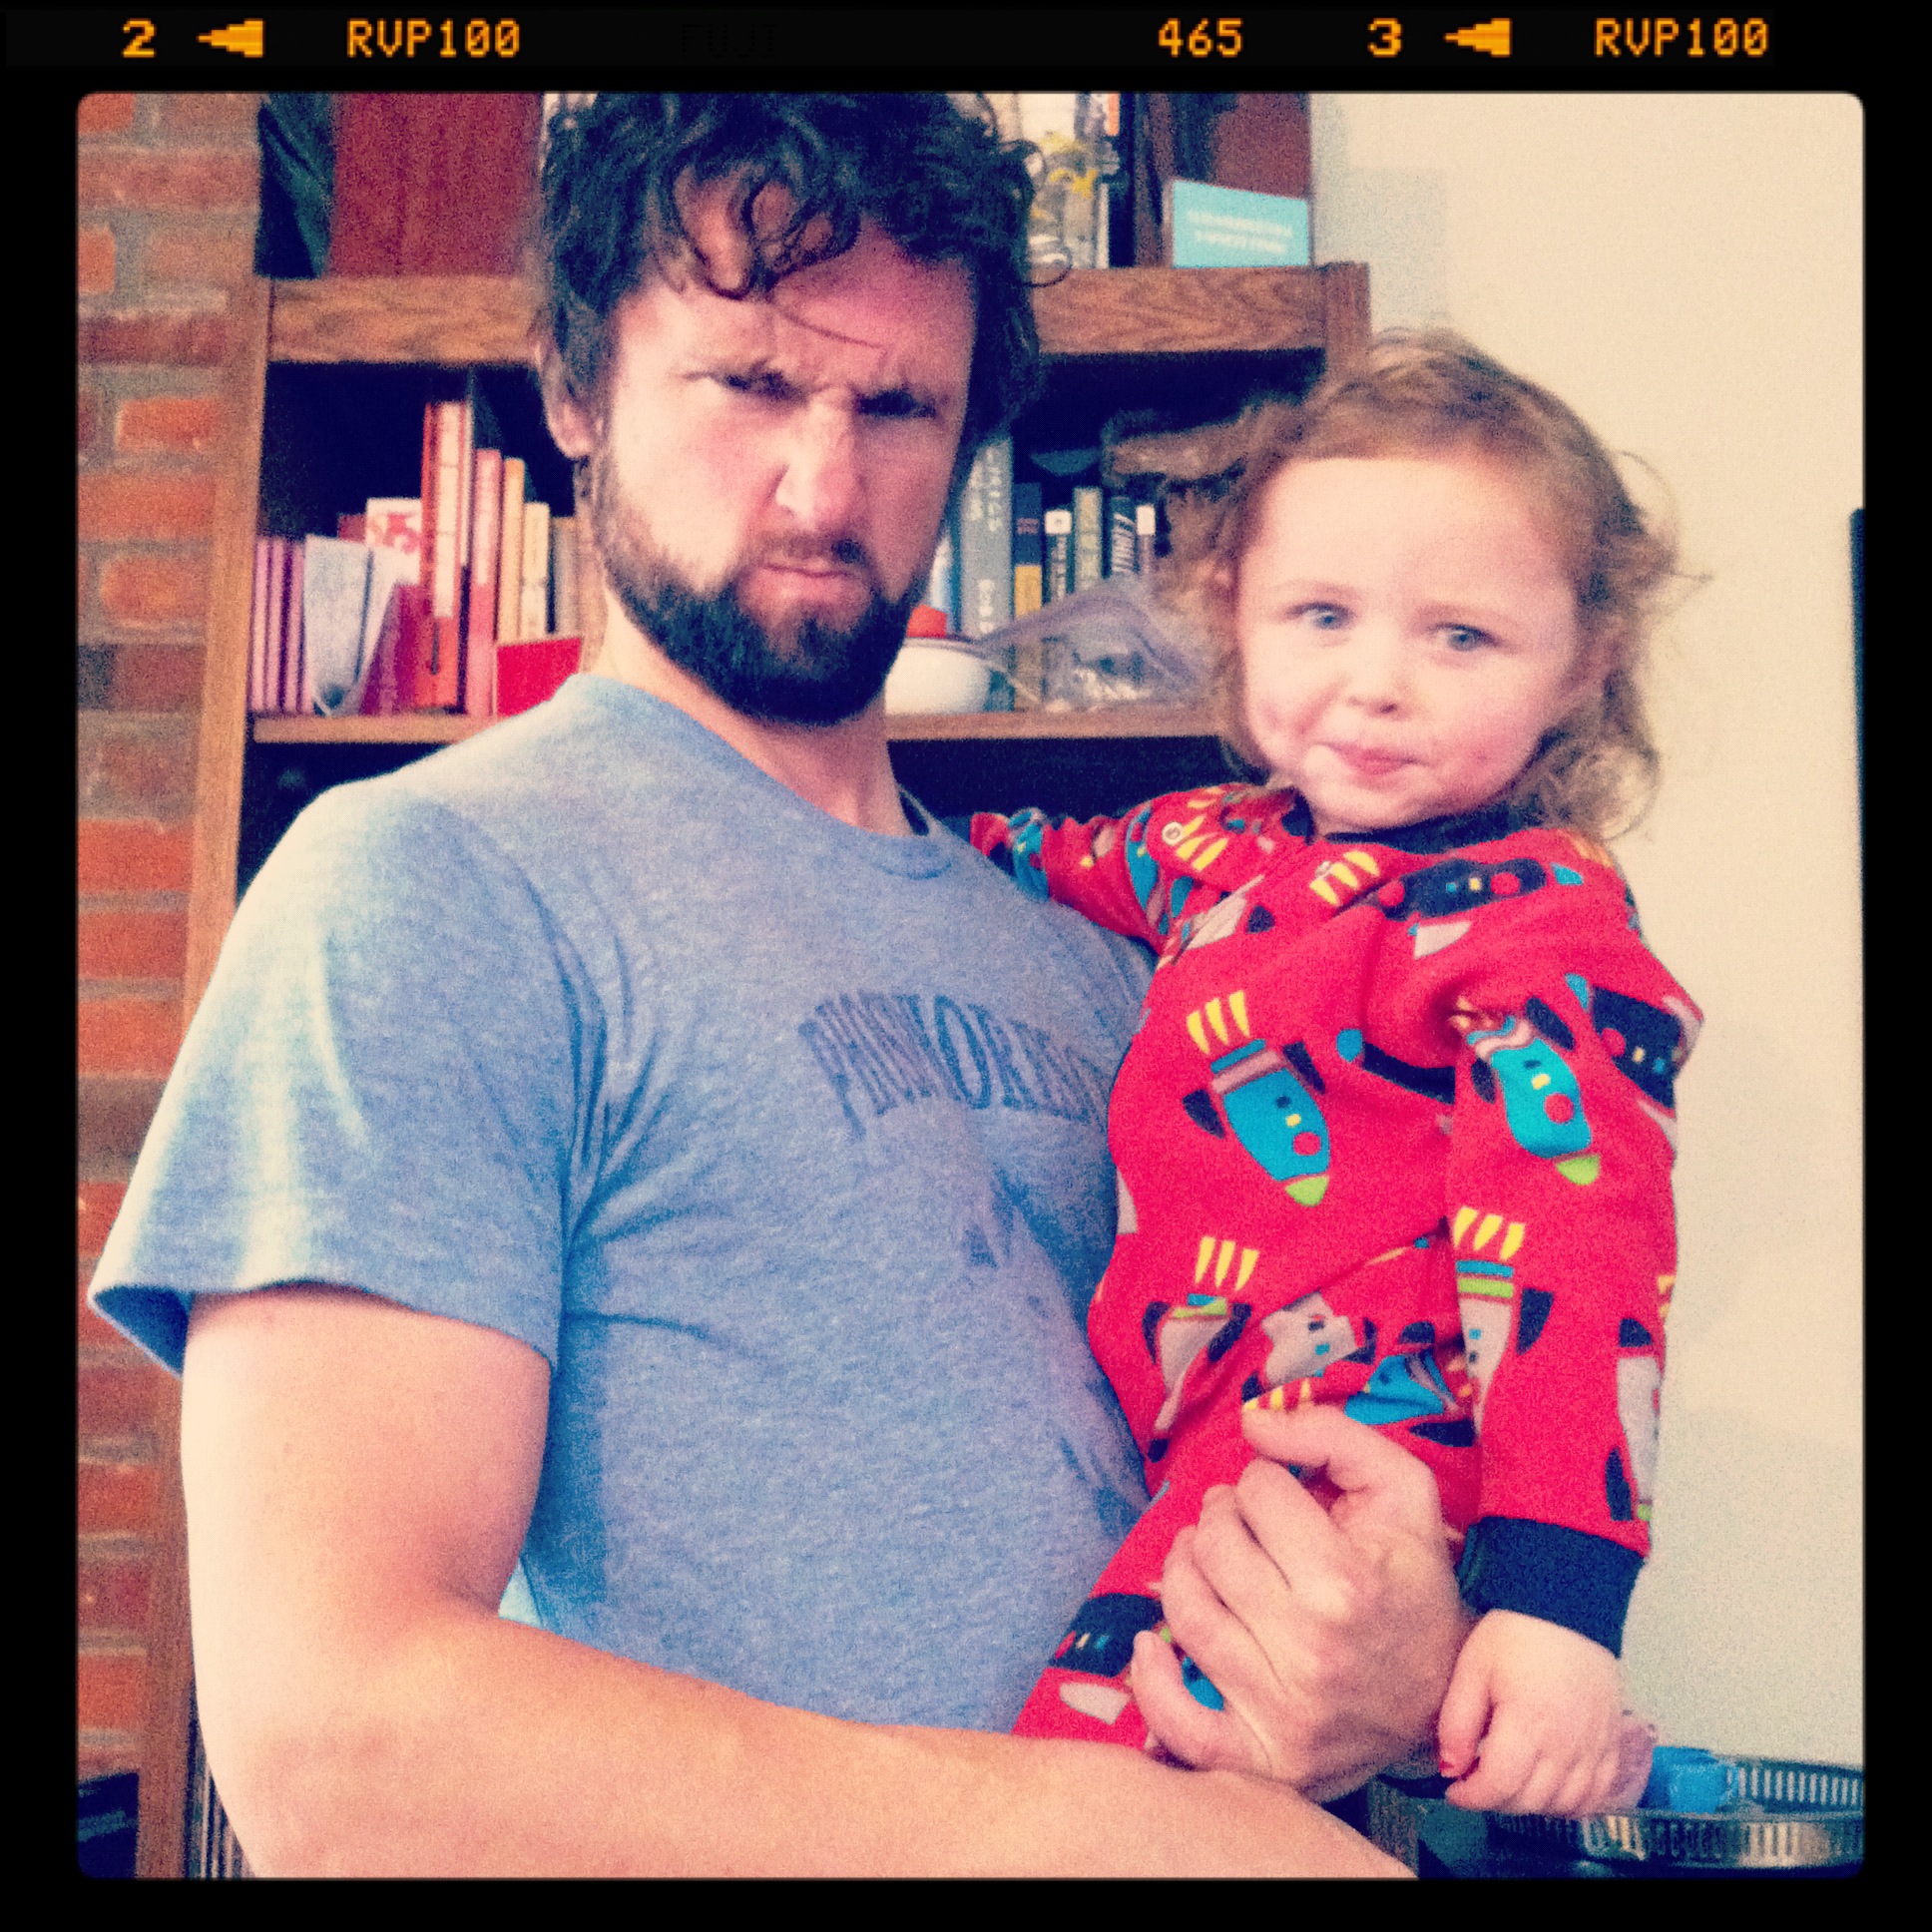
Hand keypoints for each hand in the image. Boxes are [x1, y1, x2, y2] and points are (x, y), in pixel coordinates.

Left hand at [1128, 1403, 1471, 1800]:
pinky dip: (1152, 1682)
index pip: (1256, 1493)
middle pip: (1214, 1546)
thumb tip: (1252, 1423)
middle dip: (1220, 1516)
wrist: (1441, 1694)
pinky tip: (1154, 1644)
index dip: (1263, 1482)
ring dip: (1184, 1570)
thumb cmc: (1412, 1581)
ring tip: (1207, 1559)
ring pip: (1186, 1612)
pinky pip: (1181, 1728)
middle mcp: (1311, 1649)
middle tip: (1239, 1522)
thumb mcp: (1401, 1490)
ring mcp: (1283, 1711)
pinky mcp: (1262, 1757)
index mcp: (1346, 1582)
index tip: (1281, 1499)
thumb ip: (1331, 1435)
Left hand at [1437, 1610, 1625, 1816]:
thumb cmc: (1515, 1633)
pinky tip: (1550, 1788)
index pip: (1498, 1786)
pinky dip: (1572, 1803)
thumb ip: (1457, 1723)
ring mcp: (1594, 1748)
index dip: (1470, 1797)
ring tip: (1510, 1781)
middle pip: (1530, 1801)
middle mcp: (1566, 1745)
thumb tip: (1449, 1769)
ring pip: (1564, 1805)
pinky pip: (1597, 1795)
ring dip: (1531, 1804)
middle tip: (1476, 1781)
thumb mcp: (1473, 1668)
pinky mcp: (1612, 1743)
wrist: (1568, 1608)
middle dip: (1496, 1800)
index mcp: (1528, 1725)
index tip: (1453, 1789)